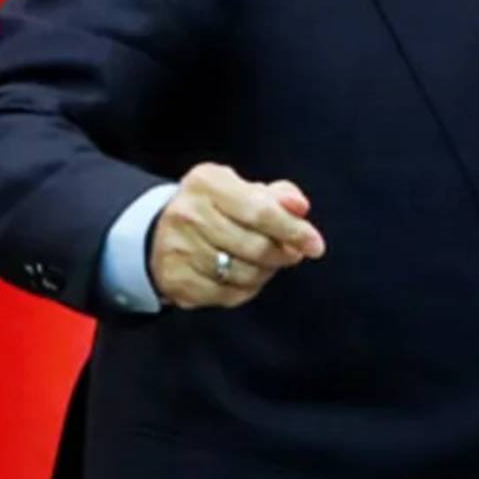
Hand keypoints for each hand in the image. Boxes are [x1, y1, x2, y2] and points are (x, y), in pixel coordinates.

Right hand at [148, 162, 325, 309]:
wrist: (162, 232)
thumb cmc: (218, 208)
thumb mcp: (245, 190)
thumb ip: (279, 196)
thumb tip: (300, 206)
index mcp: (207, 183)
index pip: (260, 211)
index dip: (293, 230)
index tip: (316, 245)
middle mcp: (186, 213)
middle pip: (254, 246)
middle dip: (283, 254)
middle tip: (292, 254)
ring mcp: (176, 248)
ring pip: (242, 274)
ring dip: (266, 272)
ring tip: (267, 263)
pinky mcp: (173, 279)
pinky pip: (226, 295)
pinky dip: (246, 289)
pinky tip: (246, 277)